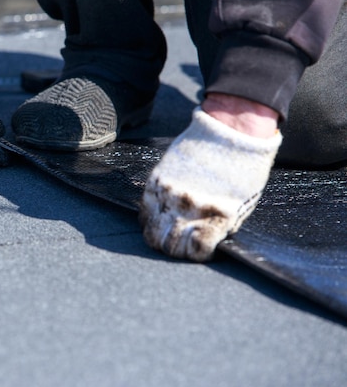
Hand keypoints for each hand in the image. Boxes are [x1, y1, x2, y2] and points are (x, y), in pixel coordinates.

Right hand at [140, 106, 281, 260]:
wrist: (230, 132)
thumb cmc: (242, 169)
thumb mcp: (242, 205)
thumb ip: (220, 227)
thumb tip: (203, 242)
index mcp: (216, 216)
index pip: (194, 251)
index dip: (197, 254)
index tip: (200, 249)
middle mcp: (190, 207)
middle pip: (169, 246)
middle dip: (175, 249)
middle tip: (181, 242)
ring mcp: (170, 194)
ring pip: (151, 233)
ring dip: (159, 237)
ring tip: (168, 232)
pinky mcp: (157, 181)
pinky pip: (143, 212)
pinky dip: (149, 220)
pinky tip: (161, 216)